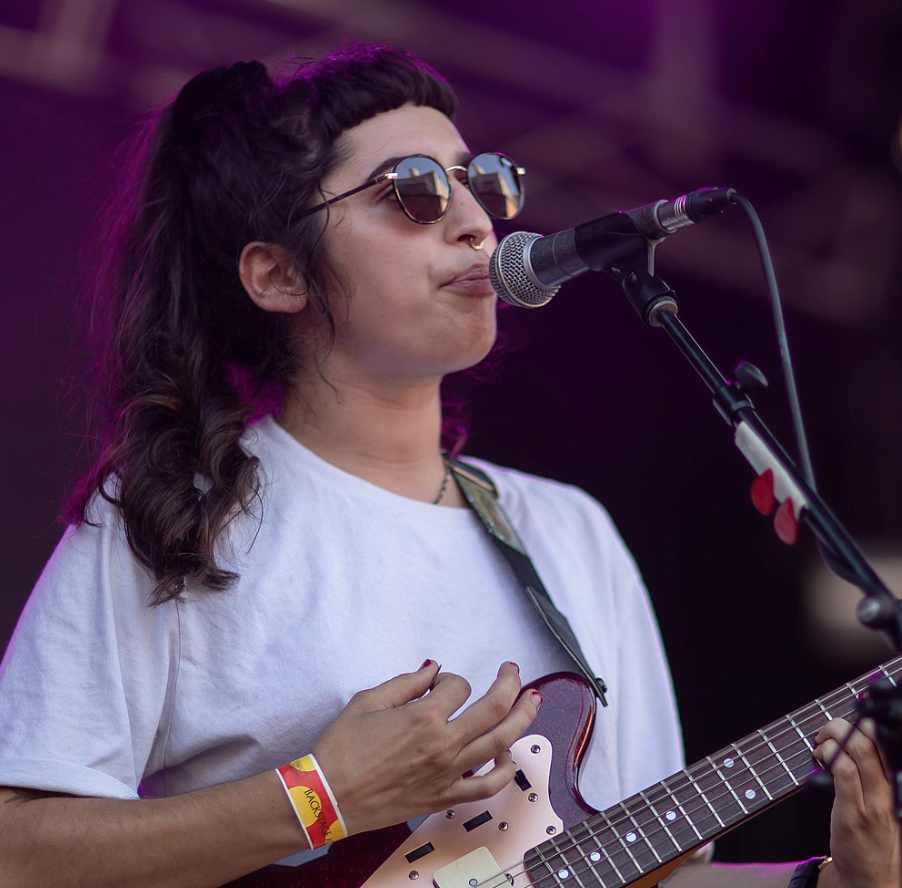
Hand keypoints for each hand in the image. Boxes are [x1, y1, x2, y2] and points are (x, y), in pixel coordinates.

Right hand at [312, 660, 540, 835]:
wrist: (327, 797)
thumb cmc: (342, 749)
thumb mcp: (369, 701)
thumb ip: (407, 682)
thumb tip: (433, 669)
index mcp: (424, 717)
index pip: (458, 685)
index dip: (450, 678)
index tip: (438, 682)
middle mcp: (443, 745)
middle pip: (495, 707)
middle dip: (509, 682)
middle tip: (513, 670)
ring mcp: (448, 773)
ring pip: (501, 743)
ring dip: (523, 717)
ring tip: (533, 701)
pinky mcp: (444, 797)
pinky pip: (486, 786)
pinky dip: (504, 770)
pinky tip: (508, 756)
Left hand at [813, 717, 899, 887]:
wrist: (872, 878)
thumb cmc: (874, 835)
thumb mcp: (883, 800)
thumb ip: (872, 771)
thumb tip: (852, 735)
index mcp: (898, 784)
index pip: (889, 743)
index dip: (872, 721)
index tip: (856, 711)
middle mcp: (892, 790)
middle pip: (874, 739)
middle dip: (845, 724)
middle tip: (828, 729)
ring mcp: (875, 802)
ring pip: (858, 749)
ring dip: (832, 736)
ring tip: (820, 742)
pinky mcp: (854, 813)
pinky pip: (843, 771)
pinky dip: (829, 755)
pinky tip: (820, 756)